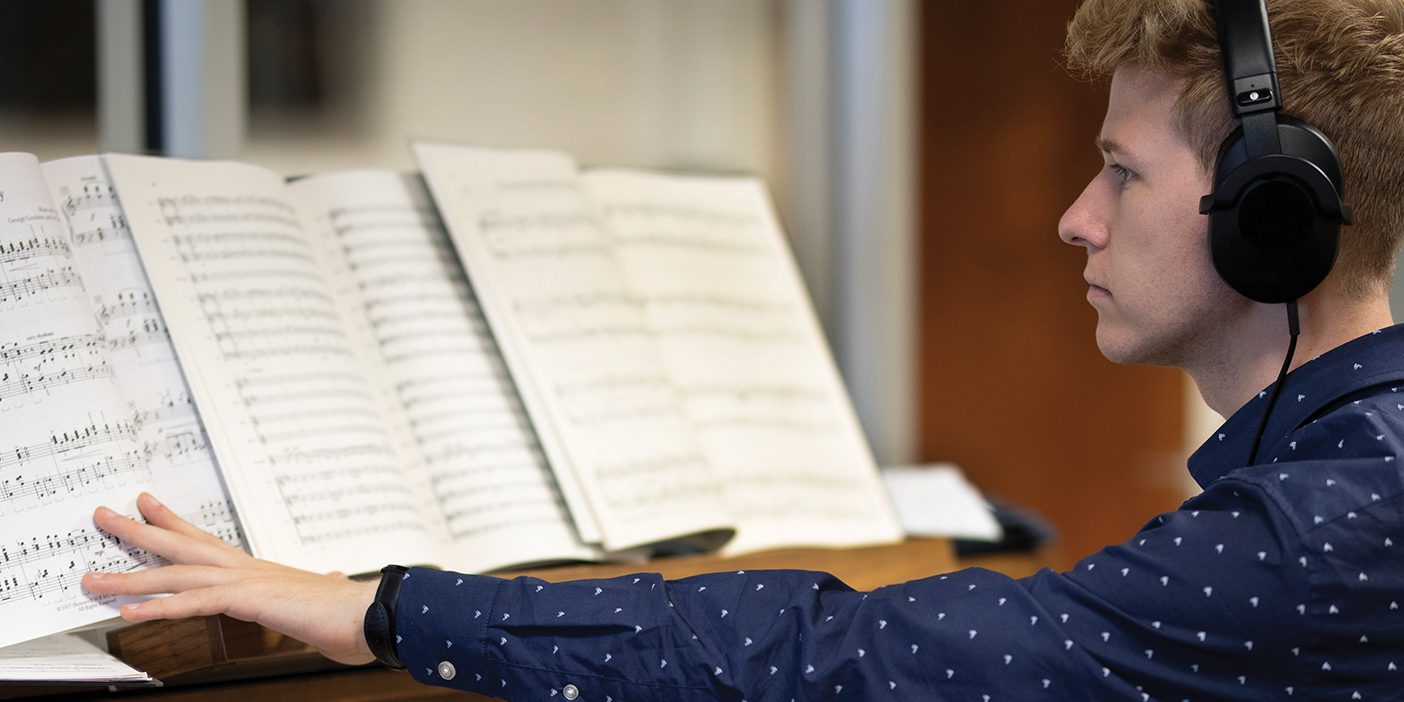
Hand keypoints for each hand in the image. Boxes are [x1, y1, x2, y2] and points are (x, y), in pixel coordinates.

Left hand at [83, 493, 379, 665]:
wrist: (371, 614)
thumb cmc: (350, 611)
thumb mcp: (326, 597)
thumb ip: (321, 588)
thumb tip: (333, 579)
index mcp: (258, 570)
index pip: (206, 540)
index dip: (173, 522)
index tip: (145, 503)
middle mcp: (246, 569)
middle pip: (181, 545)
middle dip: (138, 531)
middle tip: (101, 515)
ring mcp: (246, 582)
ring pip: (176, 575)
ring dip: (130, 576)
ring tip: (91, 578)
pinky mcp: (248, 600)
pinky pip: (193, 603)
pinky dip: (159, 606)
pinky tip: (129, 610)